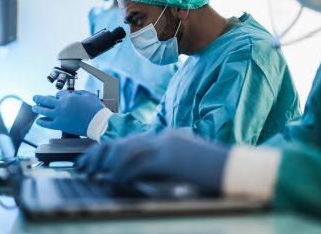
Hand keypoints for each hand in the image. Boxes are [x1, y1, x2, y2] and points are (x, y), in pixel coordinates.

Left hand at [32, 90, 103, 135]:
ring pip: (43, 111)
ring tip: (34, 107)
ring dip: (37, 108)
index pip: (59, 94)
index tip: (59, 97)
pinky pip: (46, 123)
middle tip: (35, 98)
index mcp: (69, 97)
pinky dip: (41, 122)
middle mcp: (62, 105)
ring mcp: (59, 116)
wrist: (98, 123)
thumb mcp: (89, 95)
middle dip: (39, 98)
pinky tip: (39, 121)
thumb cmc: (96, 109)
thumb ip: (79, 93)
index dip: (59, 95)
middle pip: (45, 100)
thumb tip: (72, 94)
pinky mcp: (60, 125)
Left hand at [77, 129, 229, 193]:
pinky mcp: (171, 157)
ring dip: (107, 163)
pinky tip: (112, 181)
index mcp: (169, 139)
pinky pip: (139, 164)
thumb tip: (143, 175)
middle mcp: (166, 138)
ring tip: (90, 173)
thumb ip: (165, 166)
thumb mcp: (185, 166)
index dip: (111, 150)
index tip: (97, 160)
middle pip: (126, 142)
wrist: (237, 169)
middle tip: (83, 165)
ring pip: (128, 150)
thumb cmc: (215, 171)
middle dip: (101, 153)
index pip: (133, 141)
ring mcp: (168, 146)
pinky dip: (122, 173)